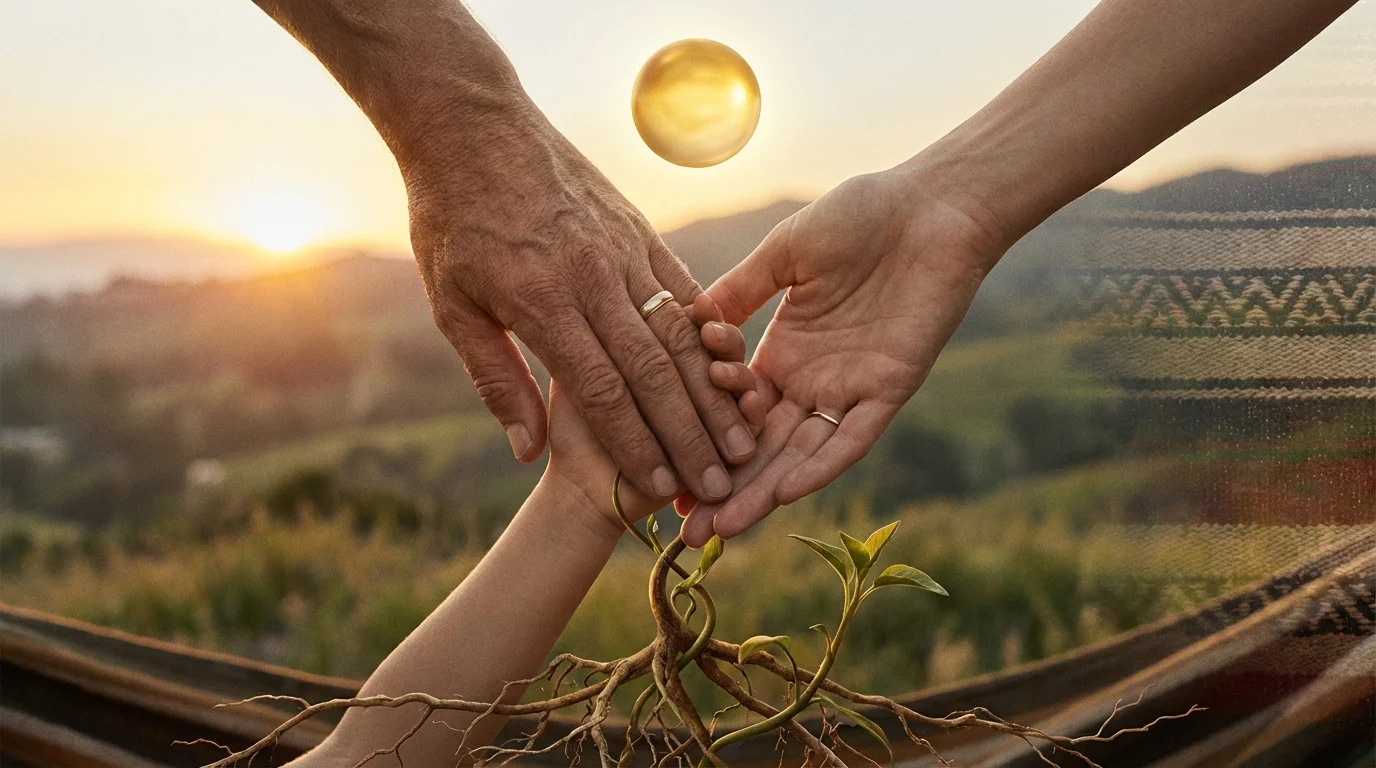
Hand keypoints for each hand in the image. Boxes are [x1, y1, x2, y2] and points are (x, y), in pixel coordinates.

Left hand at [405, 100, 754, 504]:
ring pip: (679, 333)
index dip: (634, 444)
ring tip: (739, 437)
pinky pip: (684, 288)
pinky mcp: (638, 229)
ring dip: (710, 391)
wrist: (472, 126)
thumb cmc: (452, 221)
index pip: (600, 390)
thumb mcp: (454, 306)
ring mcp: (622, 250)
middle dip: (688, 434)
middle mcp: (592, 278)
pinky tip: (731, 369)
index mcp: (542, 303)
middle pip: (652, 370)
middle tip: (719, 482)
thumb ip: (496, 378)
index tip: (660, 487)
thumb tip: (527, 448)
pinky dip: (709, 334)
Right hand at [680, 161, 1006, 546]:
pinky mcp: (889, 388)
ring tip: (722, 529)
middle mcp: (814, 381)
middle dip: (725, 490)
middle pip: (762, 449)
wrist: (929, 205)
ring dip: (763, 493)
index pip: (736, 414)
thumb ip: (738, 291)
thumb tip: (683, 320)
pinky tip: (784, 491)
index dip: (702, 443)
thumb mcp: (782, 254)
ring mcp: (850, 389)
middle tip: (686, 532)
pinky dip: (821, 465)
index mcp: (784, 353)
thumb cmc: (860, 217)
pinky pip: (852, 437)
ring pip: (800, 455)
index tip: (665, 476)